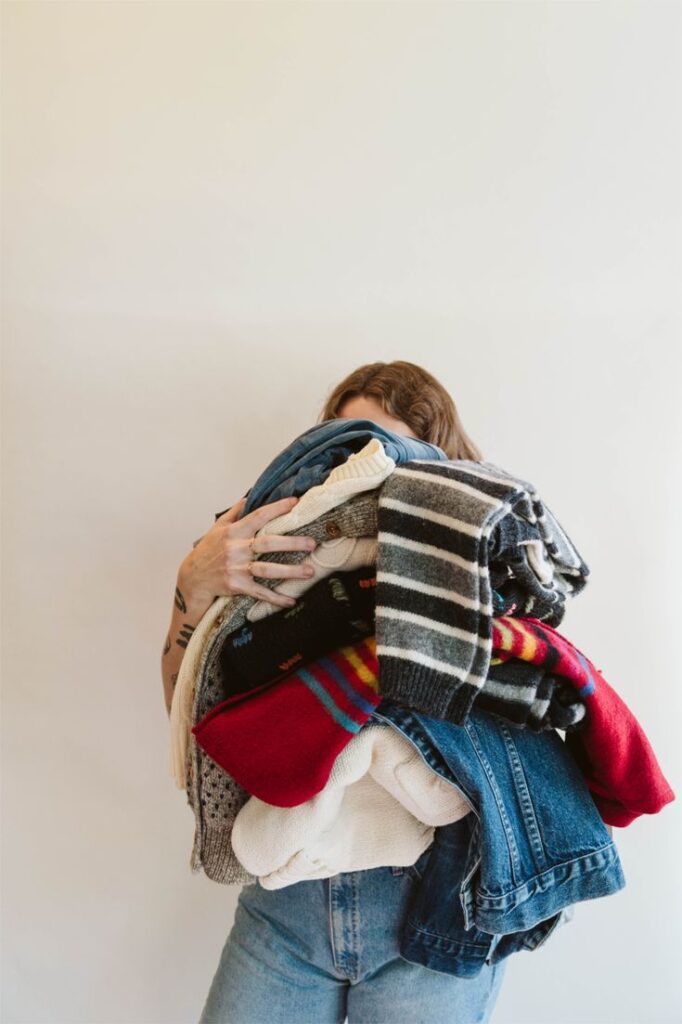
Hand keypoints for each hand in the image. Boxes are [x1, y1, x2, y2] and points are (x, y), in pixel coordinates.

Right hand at [178, 495, 316, 609]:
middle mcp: (236, 548)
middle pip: (268, 543)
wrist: (192, 579)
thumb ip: (235, 512)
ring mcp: (236, 568)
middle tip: (312, 543)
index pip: (259, 516)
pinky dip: (275, 598)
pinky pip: (260, 592)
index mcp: (234, 532)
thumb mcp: (217, 528)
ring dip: (290, 571)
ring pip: (267, 569)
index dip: (277, 509)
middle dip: (292, 543)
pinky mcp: (237, 586)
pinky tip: (291, 600)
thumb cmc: (207, 551)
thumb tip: (249, 496)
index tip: (295, 502)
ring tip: (310, 571)